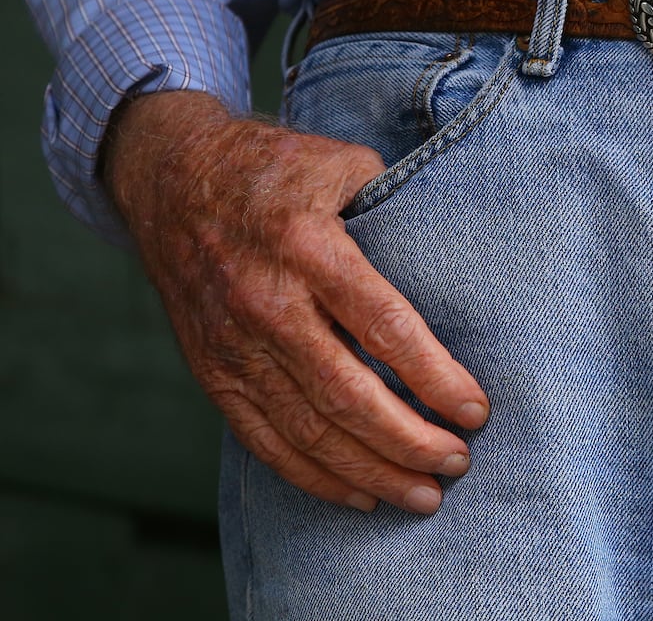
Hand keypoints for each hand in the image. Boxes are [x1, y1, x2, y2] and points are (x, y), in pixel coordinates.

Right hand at [104, 91, 489, 513]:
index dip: (433, 377)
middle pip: (347, 395)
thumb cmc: (273, 168)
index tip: (476, 410)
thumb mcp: (342, 164)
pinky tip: (359, 495)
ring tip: (425, 494)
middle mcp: (266, 301)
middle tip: (459, 462)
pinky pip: (264, 440)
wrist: (169, 175)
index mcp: (307, 244)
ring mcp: (232, 344)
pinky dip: (313, 476)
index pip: (383, 326)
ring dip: (371, 470)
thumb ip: (397, 209)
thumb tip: (459, 258)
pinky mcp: (211, 371)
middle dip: (410, 440)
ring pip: (307, 430)